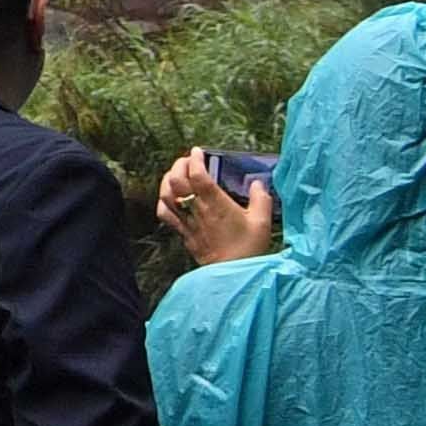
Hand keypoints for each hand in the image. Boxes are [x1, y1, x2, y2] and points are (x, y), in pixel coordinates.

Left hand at [158, 150, 281, 267]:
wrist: (233, 274)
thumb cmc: (249, 248)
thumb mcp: (262, 222)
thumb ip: (261, 199)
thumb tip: (257, 184)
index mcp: (216, 204)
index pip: (198, 175)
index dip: (194, 160)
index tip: (197, 151)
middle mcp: (198, 210)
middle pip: (177, 181)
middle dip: (178, 165)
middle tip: (187, 160)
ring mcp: (188, 222)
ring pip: (166, 196)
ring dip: (167, 181)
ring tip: (175, 174)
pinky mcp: (184, 233)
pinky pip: (165, 215)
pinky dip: (163, 202)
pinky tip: (168, 198)